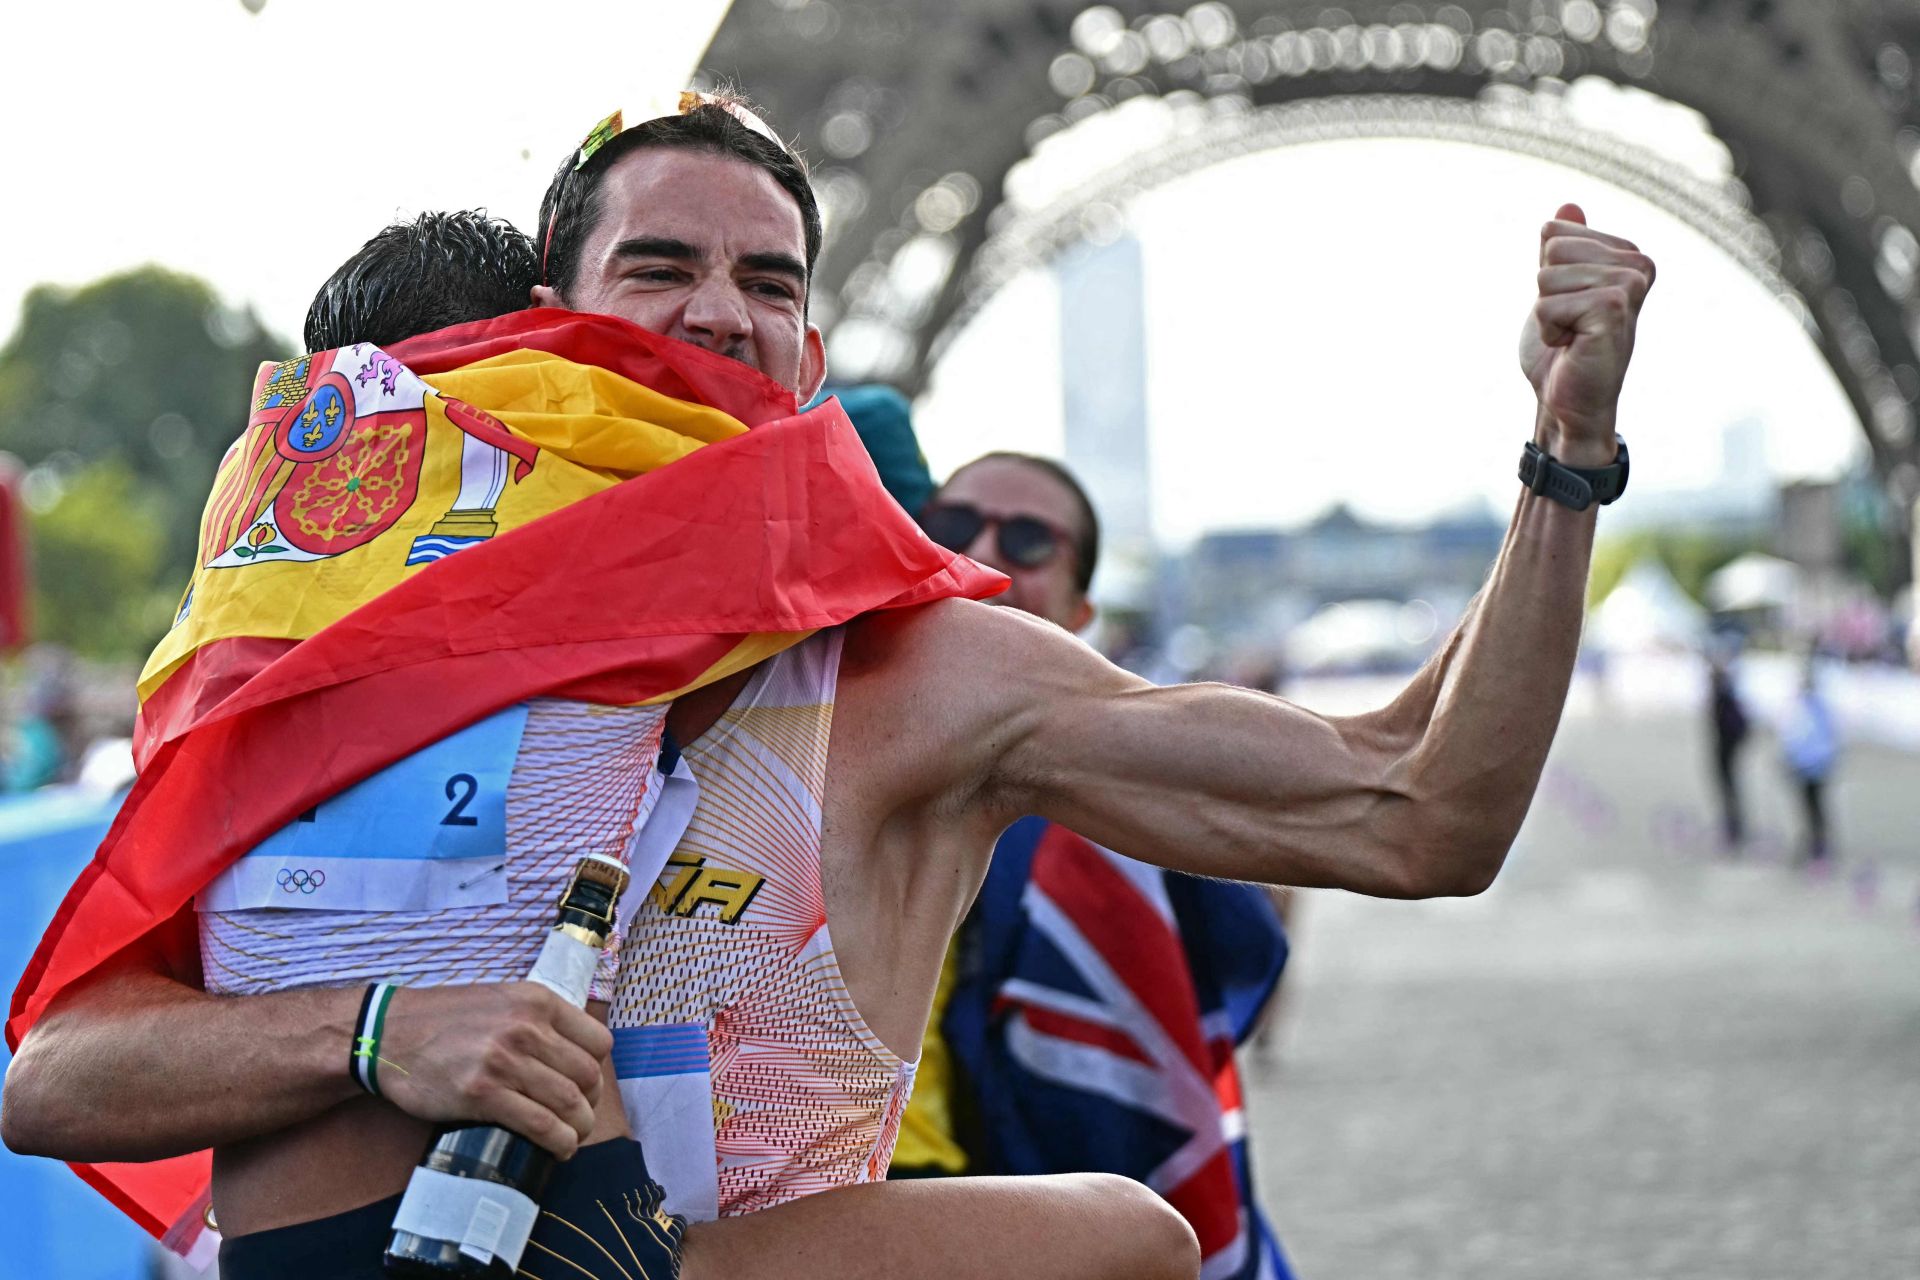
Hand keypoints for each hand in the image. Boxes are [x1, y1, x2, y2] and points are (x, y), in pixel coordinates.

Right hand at [375, 982, 611, 1157]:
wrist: (388, 1034)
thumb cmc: (444, 1019)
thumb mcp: (501, 999)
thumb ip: (536, 1017)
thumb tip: (572, 1049)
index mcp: (537, 1001)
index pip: (598, 1041)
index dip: (599, 1070)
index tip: (589, 1087)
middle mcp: (526, 1028)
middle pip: (587, 1075)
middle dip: (592, 1104)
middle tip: (581, 1117)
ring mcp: (505, 1061)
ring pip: (568, 1102)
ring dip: (579, 1128)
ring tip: (573, 1138)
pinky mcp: (483, 1094)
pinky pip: (539, 1124)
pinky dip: (558, 1142)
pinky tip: (559, 1149)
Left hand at [1518, 203, 1655, 463]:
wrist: (1567, 402)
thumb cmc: (1562, 350)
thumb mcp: (1556, 289)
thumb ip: (1563, 250)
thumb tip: (1568, 206)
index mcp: (1627, 255)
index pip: (1554, 231)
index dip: (1547, 275)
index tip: (1570, 306)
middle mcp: (1638, 264)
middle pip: (1552, 248)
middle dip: (1545, 293)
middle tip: (1570, 324)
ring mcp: (1629, 285)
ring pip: (1547, 276)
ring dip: (1547, 314)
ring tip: (1572, 336)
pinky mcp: (1614, 309)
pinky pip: (1547, 304)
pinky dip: (1548, 330)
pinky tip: (1573, 346)